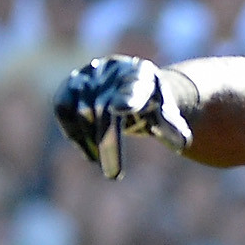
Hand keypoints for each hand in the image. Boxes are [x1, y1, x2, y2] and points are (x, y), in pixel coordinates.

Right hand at [54, 56, 194, 178]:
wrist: (133, 86)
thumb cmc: (154, 106)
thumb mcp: (167, 116)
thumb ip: (172, 127)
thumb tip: (183, 144)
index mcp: (141, 73)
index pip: (134, 87)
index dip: (127, 97)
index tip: (121, 109)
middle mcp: (112, 69)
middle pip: (104, 108)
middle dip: (108, 143)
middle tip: (113, 175)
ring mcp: (88, 74)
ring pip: (81, 110)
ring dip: (91, 140)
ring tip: (106, 164)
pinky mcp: (70, 84)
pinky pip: (62, 107)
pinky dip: (72, 131)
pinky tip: (89, 153)